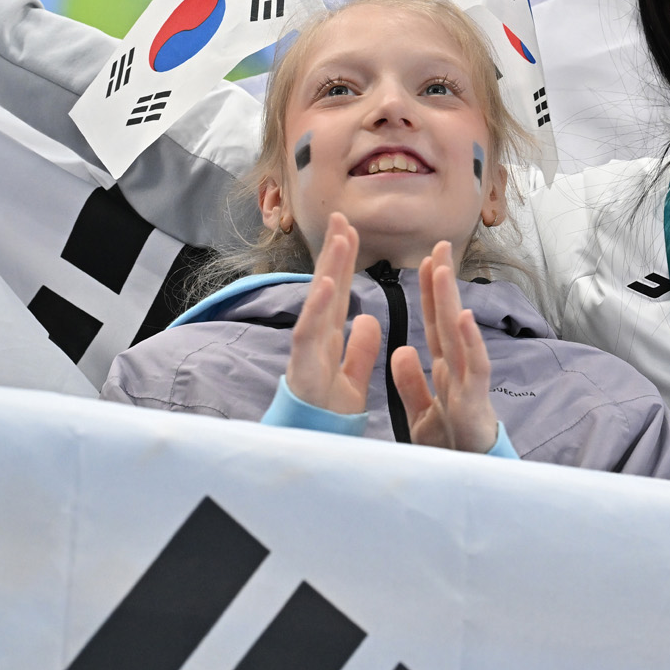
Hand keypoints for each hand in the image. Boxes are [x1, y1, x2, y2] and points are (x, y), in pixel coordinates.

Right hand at [285, 212, 380, 415]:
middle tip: (342, 216)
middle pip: (328, 291)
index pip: (340, 294)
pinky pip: (309, 337)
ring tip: (339, 239)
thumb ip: (359, 350)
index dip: (344, 264)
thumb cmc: (326, 419)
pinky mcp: (302, 373)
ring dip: (328, 271)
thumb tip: (367, 317)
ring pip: (318, 306)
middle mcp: (316, 342)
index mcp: (330, 342)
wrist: (311, 452)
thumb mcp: (352, 380)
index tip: (350, 230)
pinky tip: (327, 283)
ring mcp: (306, 355)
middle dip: (334, 254)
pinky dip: (318, 309)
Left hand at [391, 239, 497, 453]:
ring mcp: (469, 383)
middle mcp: (459, 370)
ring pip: (459, 336)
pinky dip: (470, 342)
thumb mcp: (421, 412)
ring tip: (444, 270)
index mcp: (444, 371)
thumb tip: (402, 349)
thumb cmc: (452, 448)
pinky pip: (473, 368)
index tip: (427, 261)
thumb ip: (412, 382)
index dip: (430, 295)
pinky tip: (463, 317)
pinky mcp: (475, 402)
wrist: (470, 481)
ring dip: (451, 301)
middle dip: (443, 284)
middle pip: (448, 320)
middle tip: (440, 247)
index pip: (434, 325)